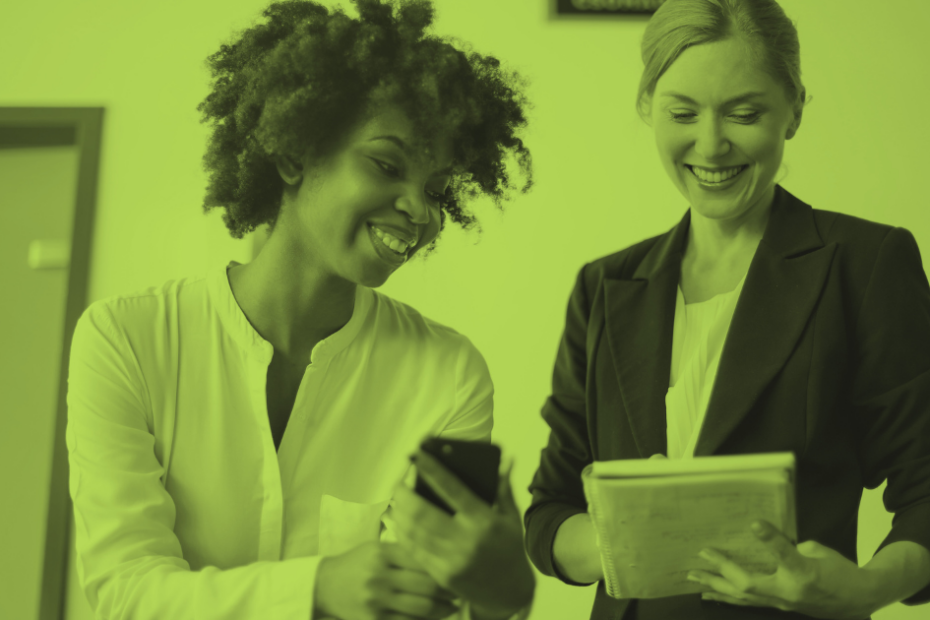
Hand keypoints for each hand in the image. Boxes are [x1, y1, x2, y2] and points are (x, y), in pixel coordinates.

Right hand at [314, 540, 459, 619]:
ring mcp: (376, 600)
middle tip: (459, 590)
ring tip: (452, 605)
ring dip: (442, 608)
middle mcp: (379, 576)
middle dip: (448, 590)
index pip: (423, 559)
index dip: (444, 566)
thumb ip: (405, 550)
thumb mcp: (377, 548)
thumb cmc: (357, 563)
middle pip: (426, 585)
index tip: (457, 568)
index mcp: (383, 553)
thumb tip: (441, 555)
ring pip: (421, 607)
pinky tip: (435, 617)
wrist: (324, 585)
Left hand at [390, 450, 534, 618]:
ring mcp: (451, 560)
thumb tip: (506, 459)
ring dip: (399, 513)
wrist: (510, 592)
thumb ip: (503, 487)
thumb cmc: (509, 548)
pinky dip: (403, 533)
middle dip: (404, 494)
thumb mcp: (511, 517)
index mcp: (483, 520)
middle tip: (398, 483)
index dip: (431, 469)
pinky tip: (400, 522)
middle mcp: (466, 540)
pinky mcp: (441, 575)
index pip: (451, 488)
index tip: (416, 455)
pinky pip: (413, 550)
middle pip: (422, 512)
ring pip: (413, 531)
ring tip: (396, 501)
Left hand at [687, 520, 876, 618]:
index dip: (769, 538)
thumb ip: (791, 546)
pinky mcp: (779, 606)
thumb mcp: (820, 551)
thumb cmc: (839, 570)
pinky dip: (726, 597)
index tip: (753, 523)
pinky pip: (747, 603)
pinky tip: (709, 594)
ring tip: (693, 577)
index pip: (785, 554)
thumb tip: (765, 538)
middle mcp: (789, 591)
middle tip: (702, 553)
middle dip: (722, 570)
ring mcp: (782, 603)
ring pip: (743, 597)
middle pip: (750, 584)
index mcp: (805, 572)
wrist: (858, 600)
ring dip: (716, 586)